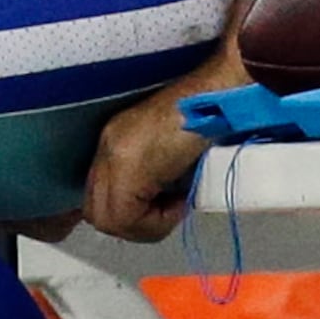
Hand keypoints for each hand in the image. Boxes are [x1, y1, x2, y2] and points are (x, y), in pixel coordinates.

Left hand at [81, 0, 264, 241]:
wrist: (221, 92)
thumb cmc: (210, 112)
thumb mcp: (174, 147)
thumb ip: (156, 171)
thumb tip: (160, 201)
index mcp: (116, 138)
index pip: (99, 196)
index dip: (131, 214)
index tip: (166, 204)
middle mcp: (107, 145)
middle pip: (98, 213)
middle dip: (135, 225)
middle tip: (169, 211)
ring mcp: (115, 155)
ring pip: (110, 220)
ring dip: (147, 226)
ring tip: (178, 205)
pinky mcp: (128, 166)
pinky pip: (127, 217)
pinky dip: (156, 222)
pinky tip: (182, 201)